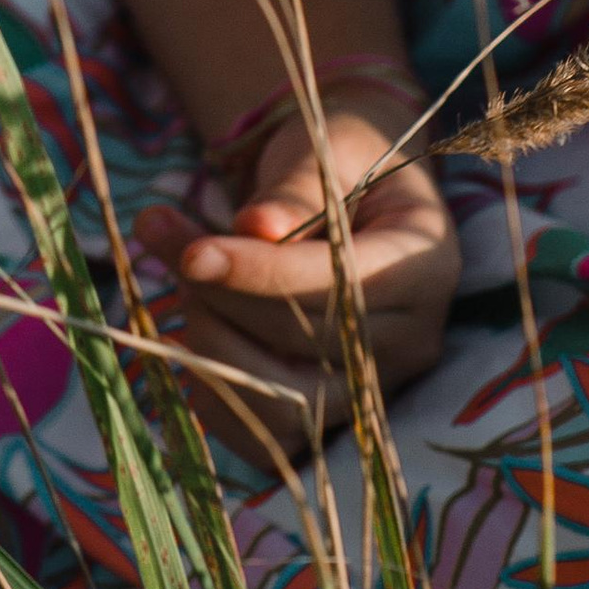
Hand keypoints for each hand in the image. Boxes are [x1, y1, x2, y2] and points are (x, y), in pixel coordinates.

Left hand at [136, 99, 456, 464]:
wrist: (349, 186)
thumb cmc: (337, 157)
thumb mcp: (324, 148)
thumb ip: (296, 188)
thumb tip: (257, 228)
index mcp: (424, 266)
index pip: (340, 289)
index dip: (260, 274)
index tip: (192, 252)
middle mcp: (413, 340)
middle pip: (305, 344)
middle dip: (220, 294)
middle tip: (164, 234)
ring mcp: (375, 386)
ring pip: (287, 403)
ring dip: (211, 343)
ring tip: (178, 275)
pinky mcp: (332, 414)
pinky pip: (271, 439)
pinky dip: (216, 396)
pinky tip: (179, 337)